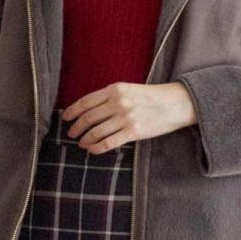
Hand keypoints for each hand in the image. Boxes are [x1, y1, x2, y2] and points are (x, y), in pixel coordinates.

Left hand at [61, 81, 196, 151]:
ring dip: (85, 140)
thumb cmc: (151, 97)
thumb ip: (110, 97)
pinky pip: (108, 143)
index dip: (72, 111)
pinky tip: (92, 150)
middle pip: (88, 118)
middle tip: (71, 134)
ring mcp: (125, 118)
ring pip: (96, 132)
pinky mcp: (133, 132)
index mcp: (115, 89)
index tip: (65, 118)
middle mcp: (118, 103)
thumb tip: (89, 110)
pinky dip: (96, 148)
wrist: (175, 103)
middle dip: (76, 128)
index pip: (86, 102)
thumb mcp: (129, 89)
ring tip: (81, 143)